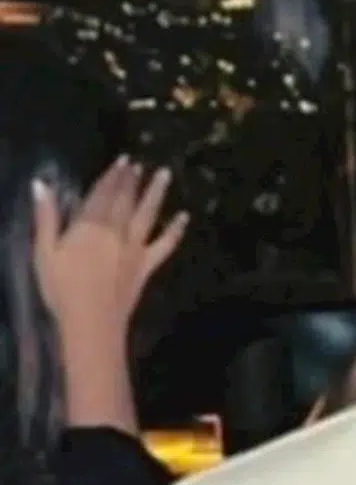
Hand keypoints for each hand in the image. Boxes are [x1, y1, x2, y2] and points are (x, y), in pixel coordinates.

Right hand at [33, 157, 186, 336]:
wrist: (92, 323)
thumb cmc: (62, 290)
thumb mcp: (44, 252)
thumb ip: (46, 217)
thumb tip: (41, 184)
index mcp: (88, 226)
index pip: (101, 193)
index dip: (112, 175)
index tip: (122, 160)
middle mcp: (115, 232)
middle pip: (124, 200)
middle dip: (131, 180)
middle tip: (139, 163)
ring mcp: (134, 249)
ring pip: (147, 215)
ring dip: (156, 193)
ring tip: (165, 174)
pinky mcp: (146, 267)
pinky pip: (164, 245)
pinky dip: (175, 230)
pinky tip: (184, 217)